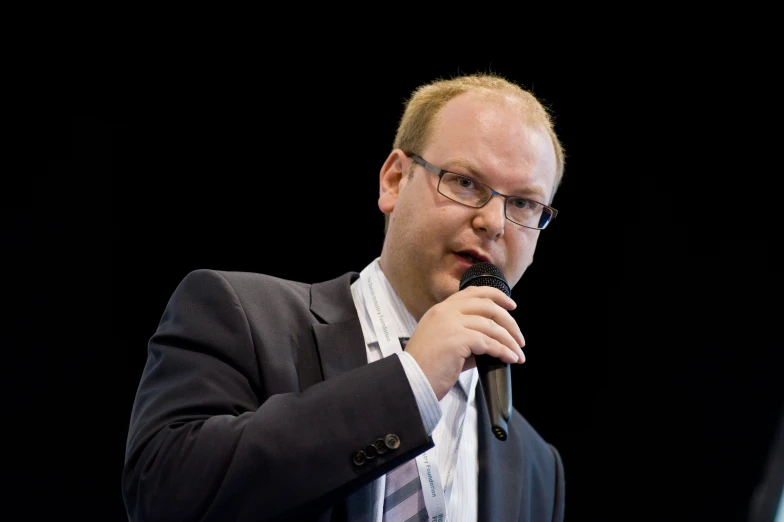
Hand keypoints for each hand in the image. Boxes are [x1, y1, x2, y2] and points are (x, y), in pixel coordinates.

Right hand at [404, 286, 525, 400]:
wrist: (412, 381)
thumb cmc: (426, 367)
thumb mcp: (445, 342)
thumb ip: (466, 336)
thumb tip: (493, 342)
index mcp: (441, 309)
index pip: (473, 292)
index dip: (496, 295)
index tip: (511, 305)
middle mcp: (445, 312)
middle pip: (487, 306)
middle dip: (509, 322)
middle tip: (519, 337)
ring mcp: (451, 323)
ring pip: (491, 326)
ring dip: (509, 341)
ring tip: (518, 354)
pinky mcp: (457, 339)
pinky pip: (489, 342)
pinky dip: (503, 351)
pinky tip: (509, 358)